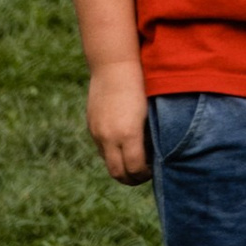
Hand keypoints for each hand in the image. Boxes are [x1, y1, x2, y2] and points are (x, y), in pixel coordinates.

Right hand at [86, 58, 149, 185]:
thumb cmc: (140, 86)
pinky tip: (123, 146)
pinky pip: (101, 149)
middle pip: (118, 173)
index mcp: (129, 133)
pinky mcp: (91, 127)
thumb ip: (148, 136)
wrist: (114, 66)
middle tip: (143, 176)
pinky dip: (112, 154)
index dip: (145, 175)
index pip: (135, 168)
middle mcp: (110, 136)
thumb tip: (155, 155)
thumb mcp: (149, 112)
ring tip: (134, 163)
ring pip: (108, 162)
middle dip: (131, 179)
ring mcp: (98, 132)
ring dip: (120, 167)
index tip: (153, 171)